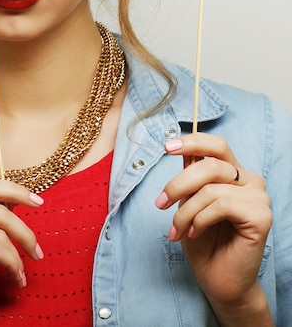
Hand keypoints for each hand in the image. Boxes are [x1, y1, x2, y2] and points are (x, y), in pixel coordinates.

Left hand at [155, 134, 272, 325]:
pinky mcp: (261, 216)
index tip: (166, 146)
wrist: (218, 280)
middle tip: (160, 203)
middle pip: (209, 164)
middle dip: (178, 184)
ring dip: (185, 211)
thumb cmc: (203, 240)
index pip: (217, 145)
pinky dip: (200, 219)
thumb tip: (178, 148)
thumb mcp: (189, 201)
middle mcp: (250, 180)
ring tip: (175, 230)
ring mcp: (258, 197)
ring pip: (210, 189)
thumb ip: (190, 175)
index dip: (192, 141)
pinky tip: (194, 233)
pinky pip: (221, 206)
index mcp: (234, 172)